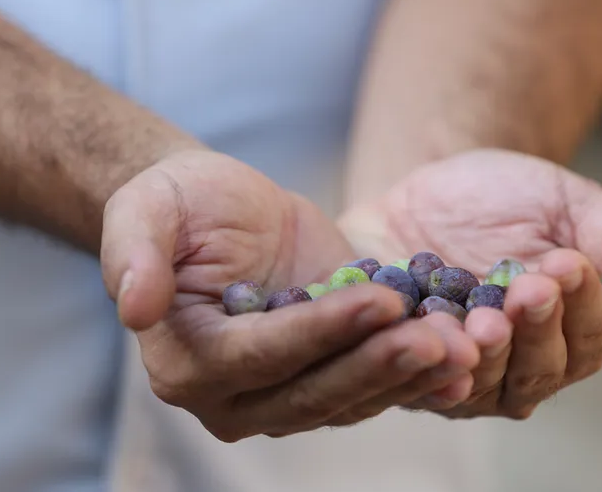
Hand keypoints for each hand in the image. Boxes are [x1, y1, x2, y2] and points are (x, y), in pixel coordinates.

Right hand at [100, 150, 478, 440]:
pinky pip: (375, 384)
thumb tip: (134, 306)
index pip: (259, 355)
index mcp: (189, 362)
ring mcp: (286, 391)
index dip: (319, 333)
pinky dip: (419, 375)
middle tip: (441, 340)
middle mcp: (236, 395)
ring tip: (466, 347)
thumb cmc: (184, 203)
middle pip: (313, 392)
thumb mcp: (149, 208)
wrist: (225, 209)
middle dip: (378, 365)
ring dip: (410, 376)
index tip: (377, 301)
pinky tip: (466, 358)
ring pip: (352, 397)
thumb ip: (135, 253)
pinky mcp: (329, 373)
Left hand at [338, 149, 601, 418]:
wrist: (425, 191)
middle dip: (532, 331)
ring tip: (480, 320)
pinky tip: (423, 336)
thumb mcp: (562, 203)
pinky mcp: (406, 364)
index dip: (581, 305)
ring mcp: (462, 376)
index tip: (568, 263)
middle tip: (526, 291)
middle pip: (535, 371)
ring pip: (479, 385)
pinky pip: (413, 377)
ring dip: (483, 355)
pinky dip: (421, 362)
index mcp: (567, 334)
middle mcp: (517, 369)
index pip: (586, 338)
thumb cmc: (503, 199)